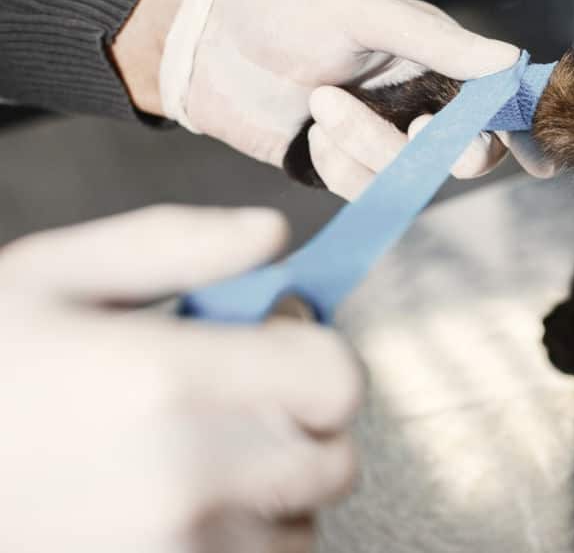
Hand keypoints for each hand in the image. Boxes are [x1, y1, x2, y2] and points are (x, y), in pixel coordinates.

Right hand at [0, 206, 362, 552]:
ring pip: (299, 522)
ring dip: (273, 487)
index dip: (318, 356)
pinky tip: (178, 506)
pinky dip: (240, 538)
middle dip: (302, 423)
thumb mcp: (53, 277)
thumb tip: (272, 235)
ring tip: (195, 457)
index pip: (334, 381)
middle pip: (332, 459)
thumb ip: (176, 245)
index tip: (280, 346)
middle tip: (239, 402)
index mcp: (166, 383)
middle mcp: (187, 482)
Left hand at [117, 0, 551, 197]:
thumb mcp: (363, 12)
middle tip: (412, 125)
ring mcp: (382, 139)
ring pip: (410, 176)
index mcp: (435, 58)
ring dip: (366, 147)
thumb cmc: (285, 13)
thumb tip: (509, 62)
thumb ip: (436, 42)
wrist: (207, 48)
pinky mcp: (347, 170)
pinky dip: (338, 166)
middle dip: (437, 148)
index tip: (538, 161)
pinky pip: (366, 189)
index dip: (521, 131)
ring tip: (320, 102)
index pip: (495, 100)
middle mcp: (418, 102)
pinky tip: (312, 130)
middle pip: (466, 154)